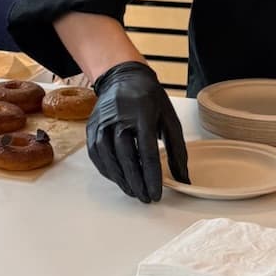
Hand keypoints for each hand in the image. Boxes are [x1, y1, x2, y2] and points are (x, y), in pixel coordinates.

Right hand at [86, 63, 188, 203]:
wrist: (123, 77)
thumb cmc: (150, 99)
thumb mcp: (169, 120)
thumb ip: (177, 151)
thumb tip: (183, 180)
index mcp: (143, 115)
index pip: (147, 152)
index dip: (152, 176)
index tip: (156, 194)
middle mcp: (119, 118)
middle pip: (126, 157)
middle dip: (136, 182)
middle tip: (145, 198)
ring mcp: (102, 122)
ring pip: (109, 157)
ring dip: (121, 179)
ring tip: (133, 192)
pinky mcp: (92, 127)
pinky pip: (97, 154)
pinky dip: (107, 170)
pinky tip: (118, 179)